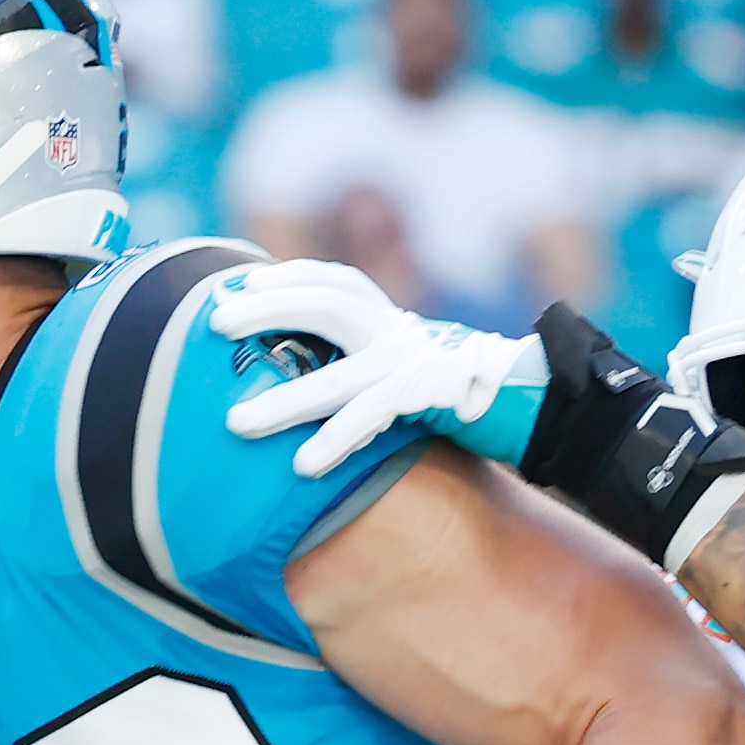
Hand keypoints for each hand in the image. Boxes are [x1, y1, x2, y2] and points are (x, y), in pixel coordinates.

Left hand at [214, 261, 543, 477]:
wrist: (530, 404)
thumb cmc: (462, 394)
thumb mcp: (408, 365)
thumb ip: (367, 361)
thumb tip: (313, 374)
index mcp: (393, 319)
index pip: (334, 282)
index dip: (287, 279)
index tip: (238, 286)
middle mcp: (399, 331)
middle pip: (325, 304)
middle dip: (266, 311)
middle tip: (213, 323)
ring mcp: (412, 362)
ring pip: (335, 375)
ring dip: (281, 402)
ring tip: (234, 424)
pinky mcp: (427, 396)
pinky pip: (371, 417)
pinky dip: (334, 441)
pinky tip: (302, 465)